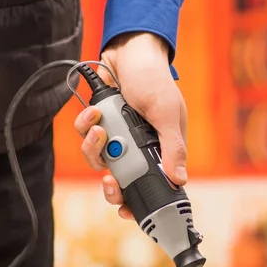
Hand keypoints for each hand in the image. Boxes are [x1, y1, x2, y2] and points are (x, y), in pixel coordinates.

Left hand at [73, 32, 187, 219]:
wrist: (131, 53)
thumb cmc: (156, 83)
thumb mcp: (168, 115)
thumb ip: (173, 148)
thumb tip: (180, 179)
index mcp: (159, 152)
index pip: (151, 187)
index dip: (137, 204)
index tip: (125, 212)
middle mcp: (137, 150)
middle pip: (120, 183)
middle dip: (111, 185)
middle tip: (109, 180)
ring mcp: (116, 138)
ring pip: (98, 161)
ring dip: (94, 148)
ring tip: (98, 128)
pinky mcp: (99, 125)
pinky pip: (86, 136)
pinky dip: (86, 125)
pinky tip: (94, 112)